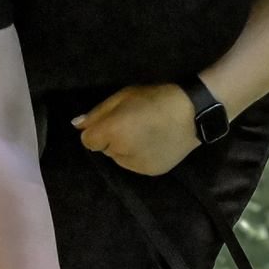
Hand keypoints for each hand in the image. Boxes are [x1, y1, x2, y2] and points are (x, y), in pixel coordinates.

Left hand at [75, 83, 199, 175]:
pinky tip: (153, 144)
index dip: (98, 129)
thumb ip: (97, 113)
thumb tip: (76, 125)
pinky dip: (138, 157)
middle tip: (133, 124)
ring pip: (118, 159)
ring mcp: (136, 165)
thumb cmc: (155, 99)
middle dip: (112, 139)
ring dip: (124, 149)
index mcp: (112, 130)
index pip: (88, 141)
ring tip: (145, 134)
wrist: (191, 113)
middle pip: (104, 150)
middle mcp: (121, 151)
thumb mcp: (123, 96)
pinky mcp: (149, 172)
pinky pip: (133, 165)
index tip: (113, 120)